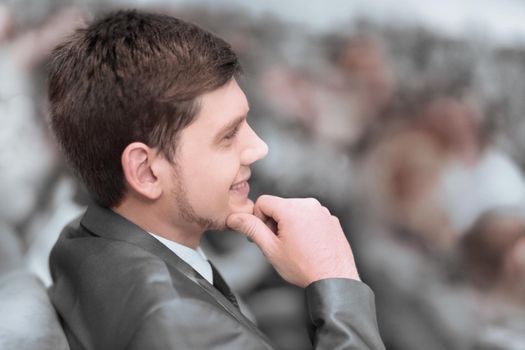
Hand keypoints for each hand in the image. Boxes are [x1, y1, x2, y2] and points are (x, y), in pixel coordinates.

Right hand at [226, 195, 359, 287]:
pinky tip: (309, 246)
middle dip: (275, 223)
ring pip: (296, 211)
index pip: (263, 201)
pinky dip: (307, 228)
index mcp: (292, 209)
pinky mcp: (332, 220)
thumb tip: (235, 218)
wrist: (335, 279)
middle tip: (280, 245)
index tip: (265, 235)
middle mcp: (309, 205)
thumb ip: (251, 229)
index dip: (259, 219)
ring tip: (296, 247)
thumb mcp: (271, 249)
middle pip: (280, 206)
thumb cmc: (305, 267)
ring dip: (291, 225)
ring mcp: (323, 212)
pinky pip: (312, 217)